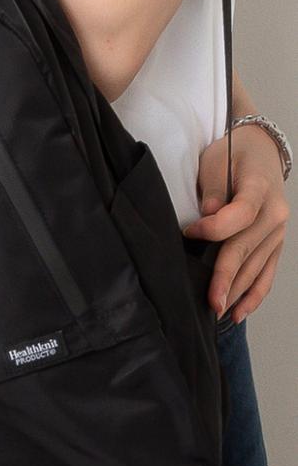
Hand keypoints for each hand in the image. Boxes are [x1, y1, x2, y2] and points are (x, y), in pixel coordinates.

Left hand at [182, 124, 288, 321]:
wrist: (260, 152)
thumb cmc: (232, 157)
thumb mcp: (216, 163)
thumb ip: (212, 190)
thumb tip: (208, 214)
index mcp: (259, 190)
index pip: (238, 215)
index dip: (213, 227)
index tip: (189, 232)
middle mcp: (274, 215)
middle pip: (246, 249)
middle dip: (225, 277)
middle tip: (208, 301)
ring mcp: (277, 233)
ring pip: (255, 267)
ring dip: (236, 292)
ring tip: (216, 312)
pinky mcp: (274, 245)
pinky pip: (266, 274)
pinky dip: (253, 295)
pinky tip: (238, 313)